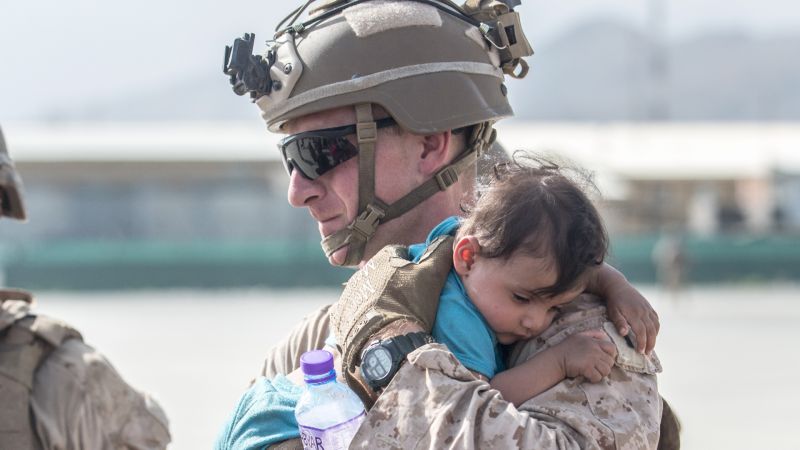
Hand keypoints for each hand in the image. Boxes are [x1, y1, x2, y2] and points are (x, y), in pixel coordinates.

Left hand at [328, 237, 452, 405]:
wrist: (385, 343)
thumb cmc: (410, 305)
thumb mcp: (432, 276)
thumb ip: (441, 252)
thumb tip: (449, 236)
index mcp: (382, 258)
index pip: (400, 253)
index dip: (414, 264)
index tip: (422, 280)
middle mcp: (361, 272)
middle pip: (382, 272)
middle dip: (394, 282)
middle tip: (410, 300)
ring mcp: (348, 295)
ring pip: (367, 291)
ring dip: (378, 299)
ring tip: (393, 316)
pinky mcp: (340, 316)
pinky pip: (352, 312)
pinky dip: (362, 317)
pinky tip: (375, 327)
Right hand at [556, 329, 616, 382]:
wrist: (556, 359)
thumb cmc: (566, 348)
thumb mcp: (579, 335)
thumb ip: (592, 333)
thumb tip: (604, 334)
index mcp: (593, 341)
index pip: (612, 348)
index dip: (610, 355)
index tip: (603, 359)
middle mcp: (594, 349)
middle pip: (610, 361)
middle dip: (605, 366)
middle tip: (596, 368)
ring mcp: (591, 359)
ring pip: (606, 370)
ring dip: (600, 373)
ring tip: (592, 372)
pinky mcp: (587, 368)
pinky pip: (598, 377)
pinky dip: (594, 379)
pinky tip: (588, 376)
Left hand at [605, 281, 659, 354]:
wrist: (618, 286)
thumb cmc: (613, 301)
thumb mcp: (613, 312)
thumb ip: (619, 322)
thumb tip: (624, 334)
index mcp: (634, 314)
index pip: (641, 332)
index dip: (642, 343)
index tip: (640, 352)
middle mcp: (643, 312)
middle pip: (650, 331)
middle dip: (650, 343)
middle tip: (647, 353)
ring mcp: (647, 309)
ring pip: (655, 325)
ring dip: (654, 337)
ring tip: (650, 346)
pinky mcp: (648, 306)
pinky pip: (656, 319)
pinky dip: (656, 328)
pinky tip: (653, 334)